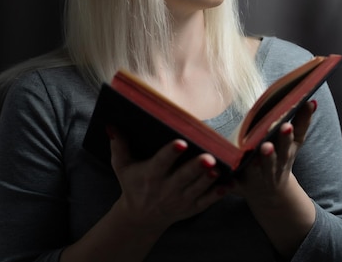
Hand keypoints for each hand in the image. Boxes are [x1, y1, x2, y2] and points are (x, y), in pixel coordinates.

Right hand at [108, 129, 225, 233]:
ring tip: (218, 168)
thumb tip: (112, 125)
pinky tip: (230, 183)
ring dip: (208, 179)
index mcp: (151, 175)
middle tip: (208, 157)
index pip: (161, 163)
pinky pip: (207, 201)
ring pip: (198, 188)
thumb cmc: (133, 184)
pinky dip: (218, 193)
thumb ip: (119, 146)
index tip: (181, 143)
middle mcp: (166, 188)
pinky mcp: (192, 207)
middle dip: (196, 167)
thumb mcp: (122, 167)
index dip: (170, 153)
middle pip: (184, 177)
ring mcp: (181, 199)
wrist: (140, 217)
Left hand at [234, 100, 315, 202]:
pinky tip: (220, 179)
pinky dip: (226, 184)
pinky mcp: (239, 187)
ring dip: (251, 166)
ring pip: (253, 172)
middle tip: (267, 144)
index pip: (288, 144)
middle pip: (272, 160)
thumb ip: (302, 122)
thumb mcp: (295, 144)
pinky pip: (231, 186)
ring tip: (251, 156)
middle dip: (270, 153)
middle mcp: (271, 168)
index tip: (286, 126)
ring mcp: (255, 179)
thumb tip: (311, 100)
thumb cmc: (281, 159)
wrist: (270, 194)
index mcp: (285, 155)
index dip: (287, 136)